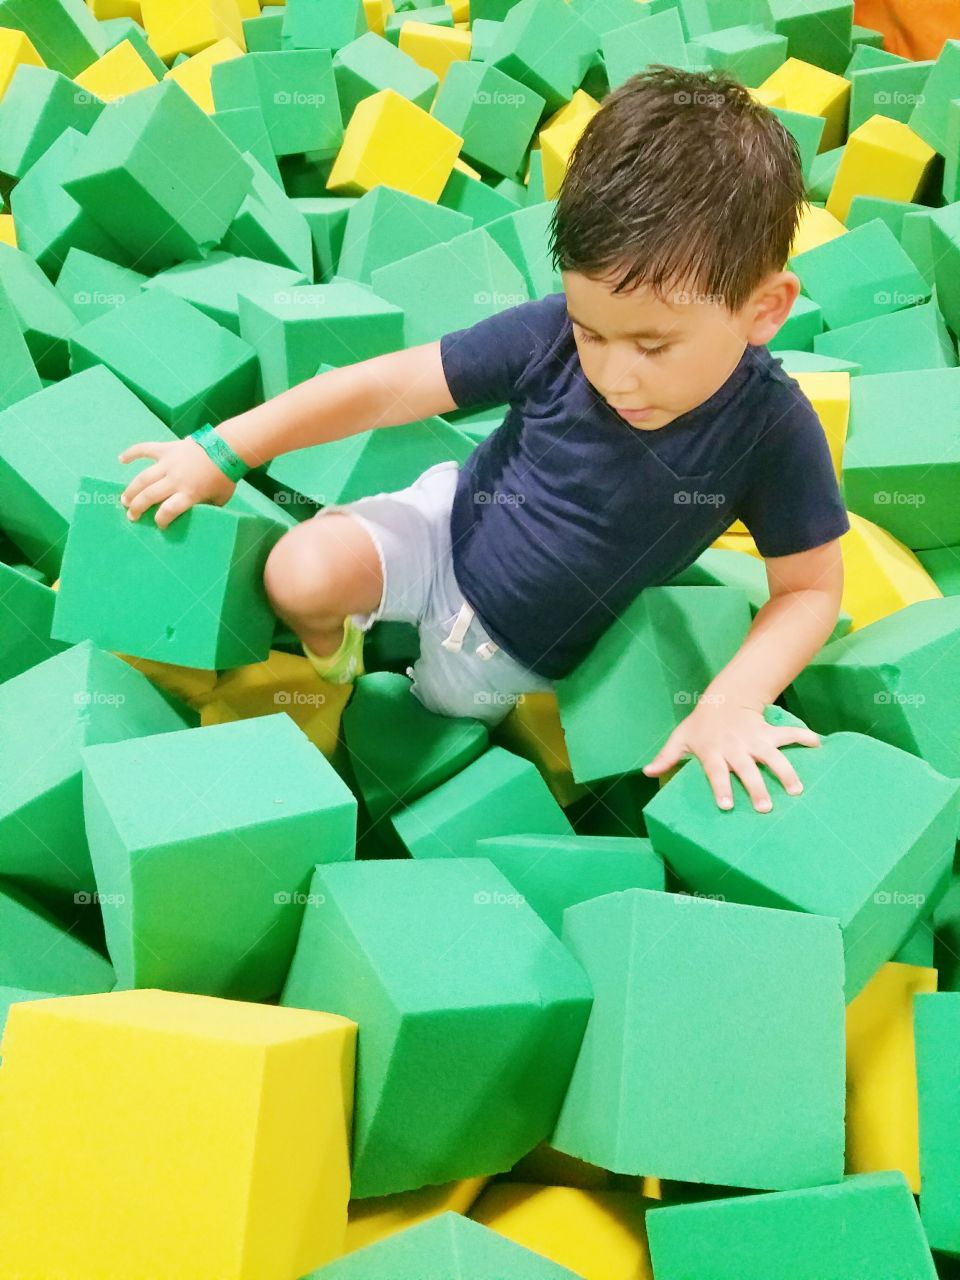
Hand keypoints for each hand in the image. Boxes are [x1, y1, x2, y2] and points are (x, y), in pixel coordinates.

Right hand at [118, 437, 237, 528]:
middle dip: (138, 508)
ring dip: (131, 490)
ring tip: (124, 500)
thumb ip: (206, 507)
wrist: (227, 448)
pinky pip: (145, 449)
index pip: (168, 511)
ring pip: (143, 478)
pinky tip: (121, 460)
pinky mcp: (167, 449)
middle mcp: (175, 480)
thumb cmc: (225, 476)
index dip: (161, 520)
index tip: (160, 525)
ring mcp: (169, 463)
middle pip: (150, 496)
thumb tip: (199, 515)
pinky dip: (131, 453)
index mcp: (189, 493)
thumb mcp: (219, 499)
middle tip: (132, 516)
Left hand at [643, 698, 820, 812]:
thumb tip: (647, 773)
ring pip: (773, 756)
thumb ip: (667, 757)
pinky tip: (819, 745)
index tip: (726, 806)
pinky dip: (805, 738)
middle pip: (747, 770)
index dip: (721, 788)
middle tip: (764, 808)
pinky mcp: (769, 733)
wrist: (722, 699)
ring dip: (785, 772)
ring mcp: (755, 740)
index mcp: (713, 752)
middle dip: (756, 788)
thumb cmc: (700, 725)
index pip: (716, 773)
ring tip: (797, 790)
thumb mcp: (681, 739)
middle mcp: (735, 748)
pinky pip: (789, 735)